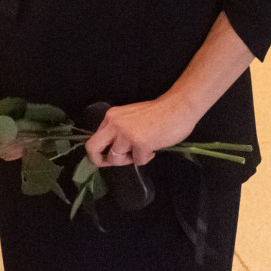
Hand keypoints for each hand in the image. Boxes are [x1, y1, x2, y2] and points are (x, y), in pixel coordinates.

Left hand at [84, 95, 198, 168]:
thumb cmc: (158, 114)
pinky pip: (137, 162)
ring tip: (143, 150)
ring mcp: (126, 134)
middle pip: (92, 148)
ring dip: (129, 160)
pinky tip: (153, 147)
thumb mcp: (130, 119)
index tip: (111, 157)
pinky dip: (146, 158)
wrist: (178, 108)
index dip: (100, 152)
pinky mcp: (139, 143)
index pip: (94, 139)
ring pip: (115, 159)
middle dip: (103, 160)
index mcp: (111, 117)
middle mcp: (114, 124)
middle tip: (120, 161)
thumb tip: (110, 152)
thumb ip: (118, 131)